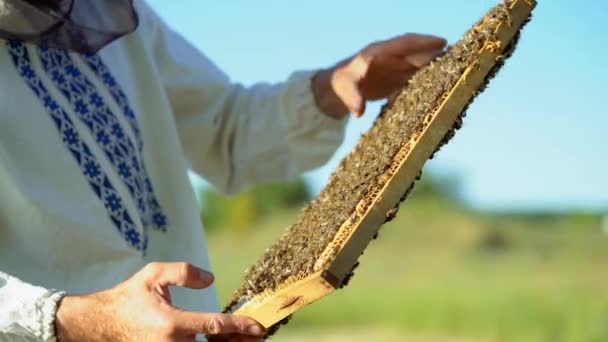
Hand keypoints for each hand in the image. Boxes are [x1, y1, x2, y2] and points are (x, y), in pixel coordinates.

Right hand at [55, 262, 264, 341]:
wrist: (101, 323)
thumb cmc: (128, 297)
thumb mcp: (153, 275)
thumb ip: (183, 272)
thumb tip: (209, 280)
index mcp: (171, 323)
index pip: (214, 325)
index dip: (239, 326)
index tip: (258, 327)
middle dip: (238, 341)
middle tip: (255, 334)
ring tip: (241, 336)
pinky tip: (219, 338)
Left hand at [312, 33, 446, 117]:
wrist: (337, 91)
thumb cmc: (340, 85)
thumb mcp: (344, 90)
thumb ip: (352, 97)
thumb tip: (358, 110)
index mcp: (378, 53)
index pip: (404, 43)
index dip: (423, 42)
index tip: (442, 42)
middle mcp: (389, 58)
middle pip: (416, 53)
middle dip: (436, 54)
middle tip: (458, 57)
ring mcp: (393, 68)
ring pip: (417, 64)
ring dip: (434, 66)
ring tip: (455, 70)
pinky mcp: (395, 80)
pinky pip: (414, 77)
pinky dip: (426, 80)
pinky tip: (440, 86)